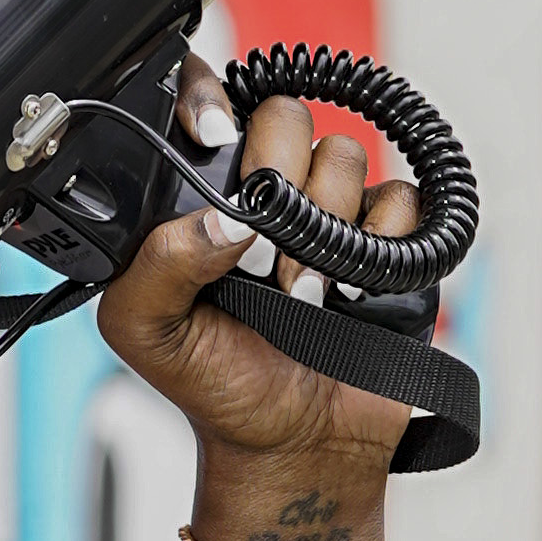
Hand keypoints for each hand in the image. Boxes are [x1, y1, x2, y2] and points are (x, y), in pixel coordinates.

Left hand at [95, 56, 433, 476]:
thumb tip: (222, 215)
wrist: (292, 442)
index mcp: (200, 194)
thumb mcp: (144, 332)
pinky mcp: (385, 235)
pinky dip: (376, 241)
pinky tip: (348, 290)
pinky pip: (397, 198)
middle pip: (284, 117)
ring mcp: (329, 208)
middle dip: (271, 181)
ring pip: (342, 154)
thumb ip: (154, 264)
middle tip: (255, 256)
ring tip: (298, 292)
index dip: (209, 99)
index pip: (205, 101)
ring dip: (320, 226)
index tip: (210, 135)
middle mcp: (267, 189)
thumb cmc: (214, 384)